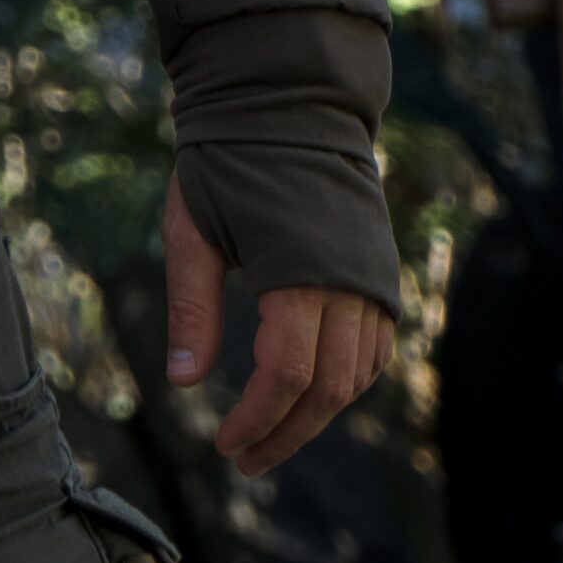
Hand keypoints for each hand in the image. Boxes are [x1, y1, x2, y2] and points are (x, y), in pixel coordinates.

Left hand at [161, 170, 394, 477]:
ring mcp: (374, 277)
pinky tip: (310, 392)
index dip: (259, 419)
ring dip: (318, 413)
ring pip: (360, 373)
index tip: (225, 445)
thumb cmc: (227, 161)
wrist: (289, 103)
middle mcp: (350, 283)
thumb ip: (192, 308)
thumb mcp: (191, 231)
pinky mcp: (380, 269)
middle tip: (245, 459)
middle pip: (330, 388)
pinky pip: (376, 345)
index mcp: (300, 274)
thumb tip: (183, 384)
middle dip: (287, 432)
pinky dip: (348, 379)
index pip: (289, 376)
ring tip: (271, 434)